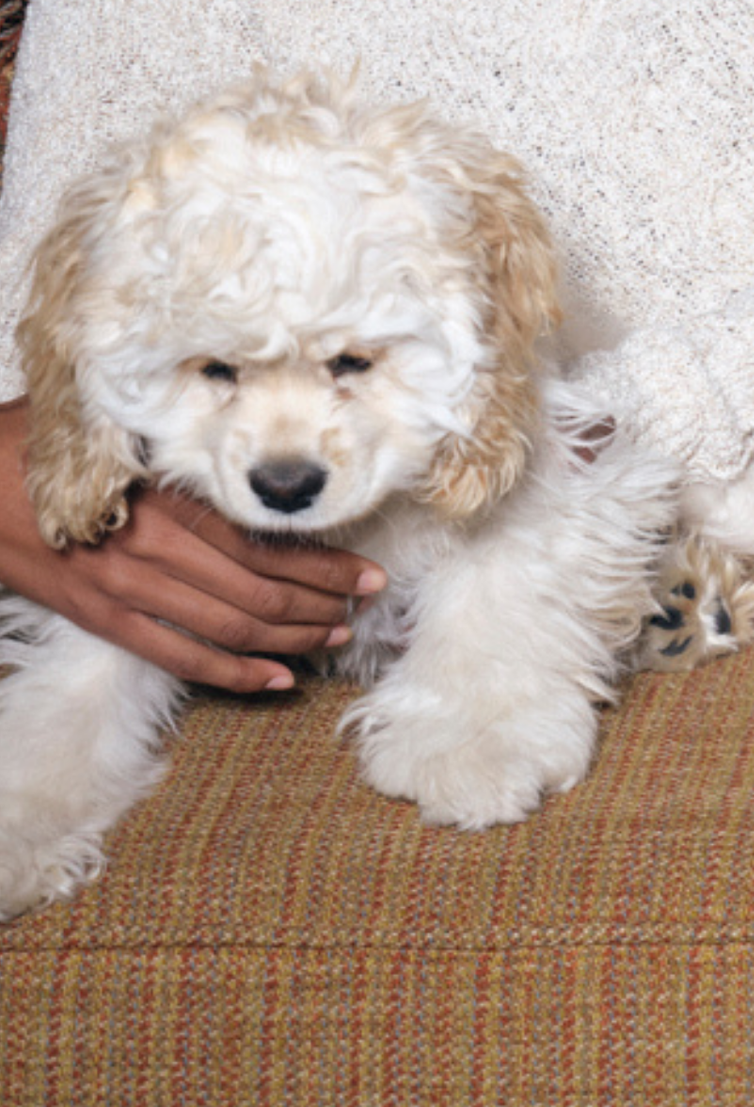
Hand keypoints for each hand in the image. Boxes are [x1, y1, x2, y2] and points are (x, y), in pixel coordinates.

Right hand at [0, 397, 385, 692]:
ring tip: (332, 638)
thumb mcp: (110, 427)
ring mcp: (124, 592)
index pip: (263, 543)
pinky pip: (176, 656)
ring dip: (288, 637)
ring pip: (227, 627)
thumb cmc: (34, 444)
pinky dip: (230, 672)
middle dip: (320, 602)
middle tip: (365, 605)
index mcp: (162, 502)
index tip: (365, 570)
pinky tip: (273, 679)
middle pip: (258, 592)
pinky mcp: (100, 617)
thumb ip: (170, 439)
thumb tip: (234, 429)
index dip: (321, 563)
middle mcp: (151, 552)